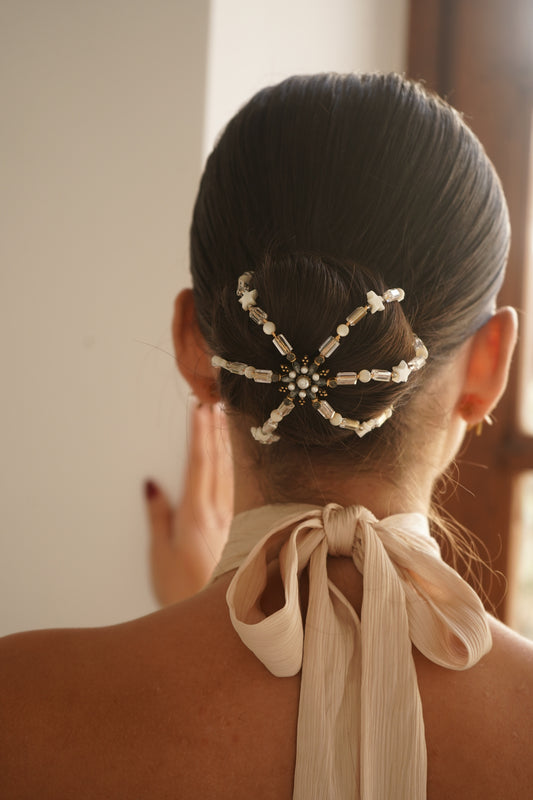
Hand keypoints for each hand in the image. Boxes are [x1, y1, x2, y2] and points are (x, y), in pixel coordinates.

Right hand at [145, 403, 233, 604]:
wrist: (224, 619)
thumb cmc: (187, 593)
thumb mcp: (160, 556)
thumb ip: (158, 517)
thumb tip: (152, 486)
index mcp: (198, 515)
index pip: (199, 463)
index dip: (199, 433)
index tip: (199, 407)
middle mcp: (222, 513)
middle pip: (219, 462)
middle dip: (216, 429)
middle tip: (215, 401)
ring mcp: (236, 520)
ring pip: (233, 472)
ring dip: (228, 443)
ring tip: (226, 418)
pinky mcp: (244, 528)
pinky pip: (240, 486)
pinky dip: (237, 465)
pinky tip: (238, 458)